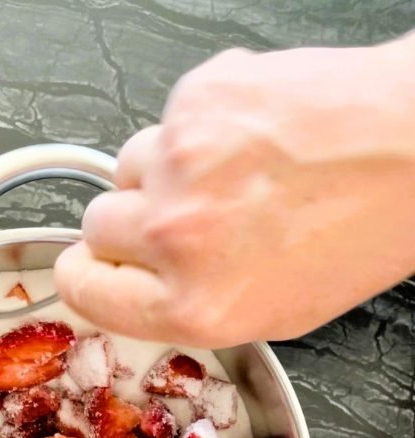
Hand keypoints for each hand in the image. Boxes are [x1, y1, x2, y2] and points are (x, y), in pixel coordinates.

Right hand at [55, 34, 414, 346]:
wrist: (412, 148)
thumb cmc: (363, 231)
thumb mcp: (276, 312)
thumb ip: (189, 306)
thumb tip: (138, 288)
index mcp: (195, 305)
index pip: (82, 291)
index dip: (88, 277)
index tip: (95, 268)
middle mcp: (177, 237)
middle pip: (97, 227)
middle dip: (130, 226)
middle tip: (183, 221)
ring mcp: (181, 161)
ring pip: (127, 167)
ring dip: (163, 175)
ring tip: (228, 176)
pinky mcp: (197, 99)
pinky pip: (167, 119)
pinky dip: (198, 128)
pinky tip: (248, 139)